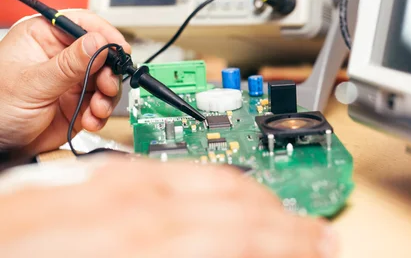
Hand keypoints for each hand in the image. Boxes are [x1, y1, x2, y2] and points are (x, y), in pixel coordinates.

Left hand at [0, 10, 130, 154]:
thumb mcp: (33, 83)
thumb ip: (68, 64)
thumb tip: (97, 42)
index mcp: (43, 38)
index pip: (81, 24)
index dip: (104, 35)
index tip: (119, 50)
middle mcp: (61, 57)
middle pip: (101, 54)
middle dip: (109, 72)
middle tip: (107, 86)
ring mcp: (72, 80)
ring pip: (106, 80)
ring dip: (107, 96)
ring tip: (97, 108)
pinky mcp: (79, 103)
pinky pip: (101, 103)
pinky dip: (100, 113)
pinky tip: (89, 119)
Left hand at [0, 158, 337, 257]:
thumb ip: (180, 252)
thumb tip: (235, 248)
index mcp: (123, 244)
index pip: (230, 234)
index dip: (285, 239)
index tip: (318, 244)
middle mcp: (114, 209)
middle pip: (220, 202)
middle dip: (275, 217)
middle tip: (311, 231)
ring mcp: (94, 190)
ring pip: (190, 181)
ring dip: (241, 193)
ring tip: (274, 208)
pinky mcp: (78, 185)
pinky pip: (148, 175)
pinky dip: (190, 180)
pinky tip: (208, 187)